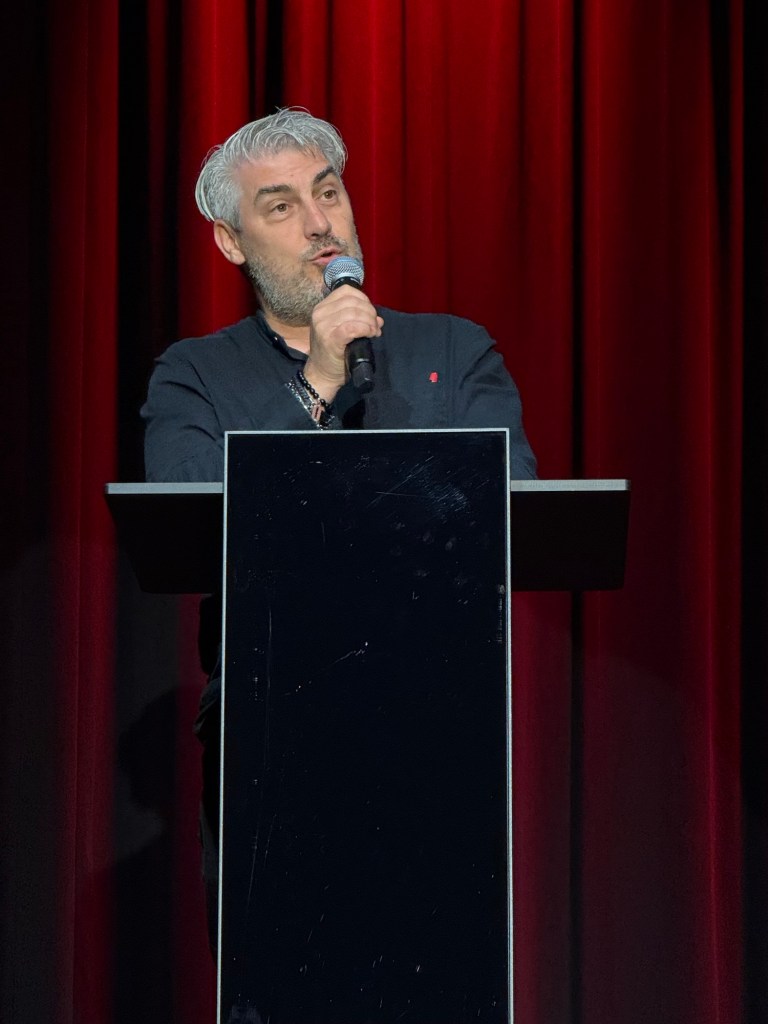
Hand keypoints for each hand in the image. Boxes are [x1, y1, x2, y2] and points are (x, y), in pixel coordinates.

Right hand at [303, 285, 383, 400]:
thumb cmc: (332, 353)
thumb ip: (357, 320)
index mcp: (321, 308)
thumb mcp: (340, 330)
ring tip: (374, 332)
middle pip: (352, 301)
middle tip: (375, 325)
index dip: (363, 299)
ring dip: (369, 321)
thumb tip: (378, 319)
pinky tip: (371, 334)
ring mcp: (324, 326)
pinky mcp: (331, 338)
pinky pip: (353, 327)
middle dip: (369, 312)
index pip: (346, 291)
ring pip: (354, 313)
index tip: (370, 313)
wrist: (321, 374)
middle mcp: (320, 313)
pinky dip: (366, 328)